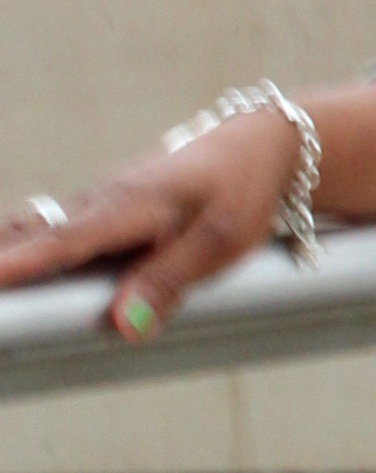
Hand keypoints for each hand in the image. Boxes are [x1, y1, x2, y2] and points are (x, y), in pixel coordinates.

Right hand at [0, 104, 306, 340]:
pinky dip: (24, 244)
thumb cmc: (239, 193)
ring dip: (7, 251)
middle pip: (35, 232)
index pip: (67, 241)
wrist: (253, 145)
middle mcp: (102, 200)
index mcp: (131, 206)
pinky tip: (7, 264)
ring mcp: (97, 202)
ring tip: (1, 288)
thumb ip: (167, 282)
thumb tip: (122, 327)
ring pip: (37, 227)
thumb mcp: (220, 243)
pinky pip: (52, 229)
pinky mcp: (100, 210)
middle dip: (2, 257)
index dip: (25, 263)